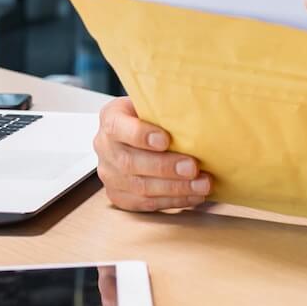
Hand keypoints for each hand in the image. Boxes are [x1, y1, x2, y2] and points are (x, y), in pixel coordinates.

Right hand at [93, 96, 211, 211]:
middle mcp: (104, 147)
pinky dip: (173, 201)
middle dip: (165, 167)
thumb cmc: (151, 116)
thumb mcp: (153, 102)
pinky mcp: (119, 195)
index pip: (118, 127)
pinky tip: (194, 195)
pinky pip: (146, 203)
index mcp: (111, 119)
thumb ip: (166, 107)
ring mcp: (109, 174)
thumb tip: (197, 113)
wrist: (139, 133)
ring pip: (139, 187)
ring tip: (202, 184)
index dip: (141, 135)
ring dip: (174, 188)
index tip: (166, 140)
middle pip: (130, 162)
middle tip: (192, 168)